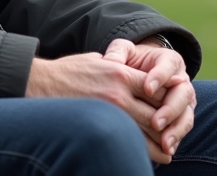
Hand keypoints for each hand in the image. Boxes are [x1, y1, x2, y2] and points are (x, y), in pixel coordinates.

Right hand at [25, 53, 173, 162]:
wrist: (39, 83)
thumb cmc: (68, 71)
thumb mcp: (97, 60)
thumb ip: (117, 67)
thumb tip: (131, 73)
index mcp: (121, 72)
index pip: (157, 87)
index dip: (169, 98)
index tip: (176, 108)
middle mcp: (119, 92)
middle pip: (156, 112)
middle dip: (169, 126)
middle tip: (176, 137)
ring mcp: (110, 110)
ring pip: (145, 131)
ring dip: (159, 144)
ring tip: (167, 154)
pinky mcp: (99, 124)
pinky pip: (126, 140)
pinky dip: (139, 150)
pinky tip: (144, 155)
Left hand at [103, 38, 196, 161]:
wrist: (140, 72)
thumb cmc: (131, 61)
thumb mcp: (124, 51)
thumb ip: (118, 52)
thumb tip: (110, 62)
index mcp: (169, 60)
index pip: (168, 66)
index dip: (159, 77)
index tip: (146, 89)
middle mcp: (181, 80)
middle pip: (183, 94)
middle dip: (170, 110)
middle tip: (155, 122)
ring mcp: (184, 100)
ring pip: (186, 115)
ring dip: (176, 130)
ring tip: (164, 143)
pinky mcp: (181, 117)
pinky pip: (182, 129)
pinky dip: (175, 140)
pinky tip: (165, 150)